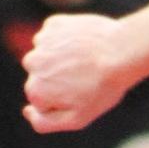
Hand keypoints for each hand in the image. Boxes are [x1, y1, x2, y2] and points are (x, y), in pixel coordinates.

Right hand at [23, 13, 130, 133]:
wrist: (123, 52)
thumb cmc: (103, 88)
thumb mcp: (77, 118)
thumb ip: (45, 123)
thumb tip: (25, 111)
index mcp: (35, 90)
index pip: (41, 100)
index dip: (63, 99)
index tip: (82, 93)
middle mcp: (32, 64)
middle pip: (42, 77)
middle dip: (59, 79)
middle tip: (86, 77)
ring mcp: (42, 41)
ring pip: (47, 55)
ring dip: (62, 58)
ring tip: (86, 61)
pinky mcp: (53, 24)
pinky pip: (55, 36)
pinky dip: (67, 40)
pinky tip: (84, 45)